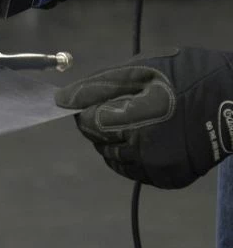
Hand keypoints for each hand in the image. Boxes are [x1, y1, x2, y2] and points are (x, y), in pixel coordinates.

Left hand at [55, 47, 232, 188]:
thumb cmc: (186, 75)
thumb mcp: (140, 69)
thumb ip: (97, 86)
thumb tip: (61, 101)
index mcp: (137, 118)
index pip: (87, 123)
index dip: (88, 110)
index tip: (102, 100)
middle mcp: (146, 150)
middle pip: (98, 141)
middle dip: (102, 125)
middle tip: (126, 107)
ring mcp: (159, 168)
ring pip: (113, 159)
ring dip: (114, 141)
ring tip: (138, 121)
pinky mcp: (170, 179)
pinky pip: (134, 171)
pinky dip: (132, 156)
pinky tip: (148, 138)